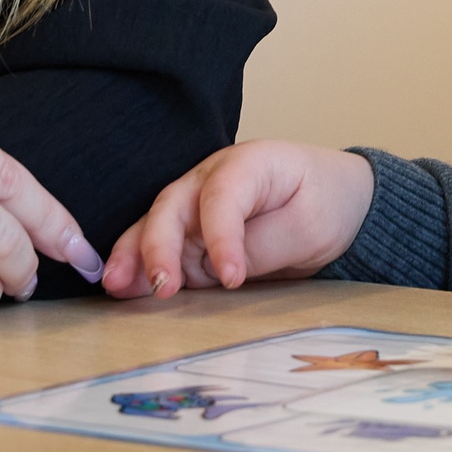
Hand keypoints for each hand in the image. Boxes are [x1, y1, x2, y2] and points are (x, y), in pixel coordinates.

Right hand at [103, 141, 374, 298]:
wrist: (336, 201)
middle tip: (162, 287)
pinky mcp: (190, 233)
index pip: (224, 196)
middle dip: (162, 246)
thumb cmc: (325, 203)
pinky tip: (120, 288)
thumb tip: (221, 271)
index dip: (221, 237)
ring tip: (116, 287)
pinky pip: (157, 246)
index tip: (231, 278)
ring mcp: (195, 203)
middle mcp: (211, 177)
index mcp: (249, 163)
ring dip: (133, 255)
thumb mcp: (310, 227)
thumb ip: (265, 246)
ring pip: (154, 224)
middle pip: (175, 204)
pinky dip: (137, 265)